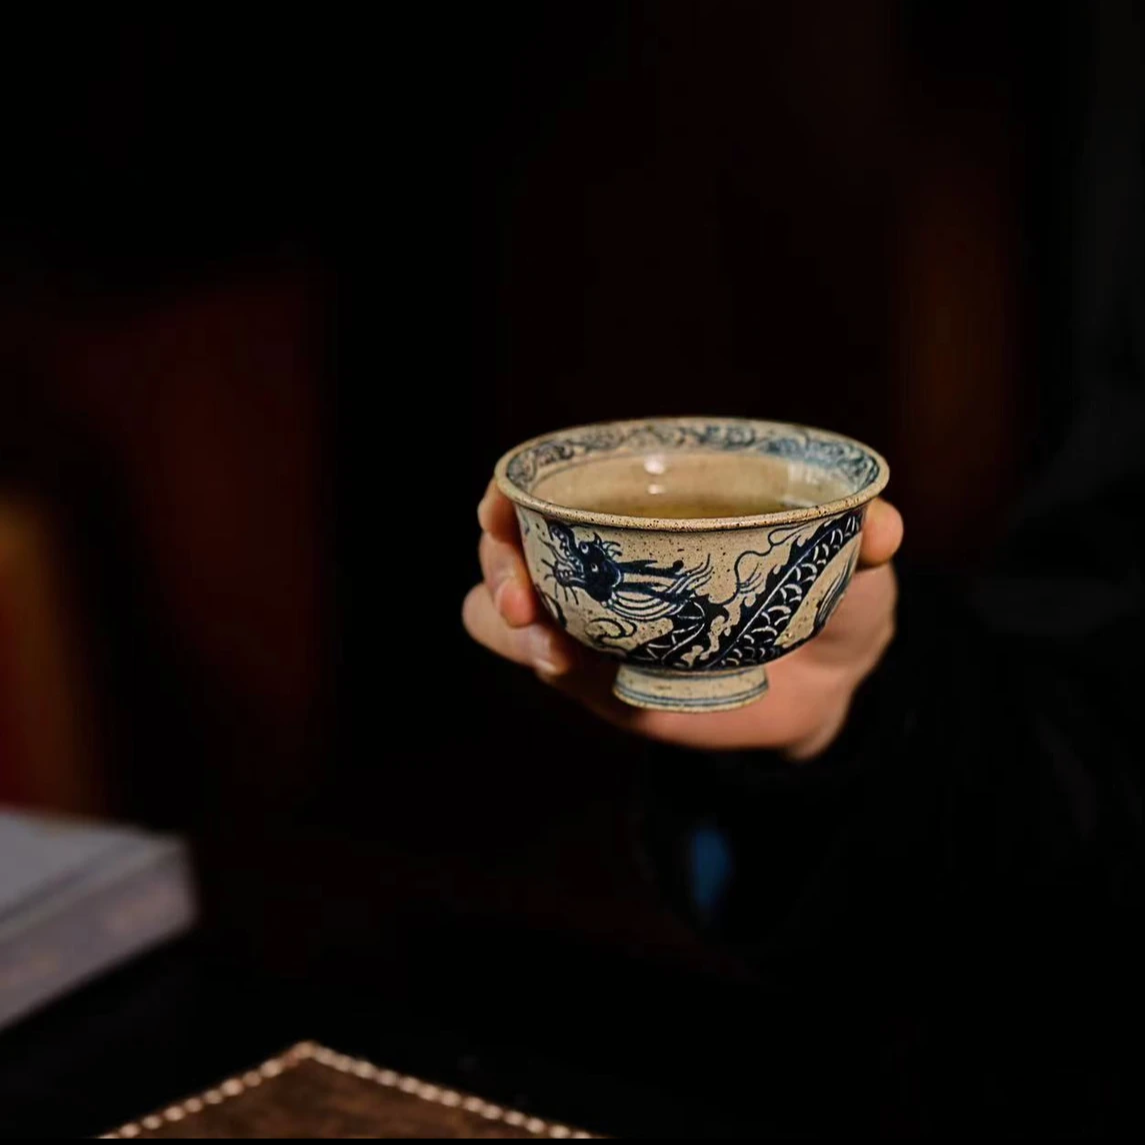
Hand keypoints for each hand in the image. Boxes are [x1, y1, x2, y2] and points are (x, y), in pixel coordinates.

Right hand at [462, 483, 902, 759]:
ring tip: (552, 650)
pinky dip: (539, 665)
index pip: (550, 484)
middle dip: (500, 567)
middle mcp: (600, 555)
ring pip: (496, 611)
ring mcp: (588, 619)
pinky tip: (574, 672)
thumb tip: (880, 527)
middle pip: (503, 547)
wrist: (829, 681)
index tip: (504, 507)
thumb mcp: (848, 565)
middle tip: (525, 599)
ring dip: (509, 625)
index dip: (513, 492)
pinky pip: (539, 666)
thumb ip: (858, 540)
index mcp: (643, 505)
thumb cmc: (826, 594)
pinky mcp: (595, 680)